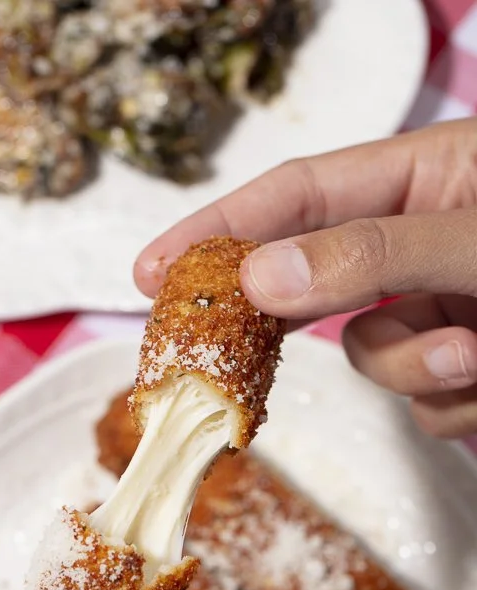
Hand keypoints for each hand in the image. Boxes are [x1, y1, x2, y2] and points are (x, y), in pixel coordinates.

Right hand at [136, 118, 476, 437]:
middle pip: (315, 279)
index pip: (301, 195)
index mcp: (428, 175)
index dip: (222, 228)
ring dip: (412, 368)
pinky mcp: (458, 368)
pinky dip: (451, 403)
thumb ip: (373, 254)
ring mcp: (442, 308)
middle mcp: (424, 241)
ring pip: (373, 356)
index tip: (154, 270)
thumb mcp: (472, 241)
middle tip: (207, 351)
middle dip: (282, 321)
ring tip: (472, 354)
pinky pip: (421, 404)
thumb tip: (261, 277)